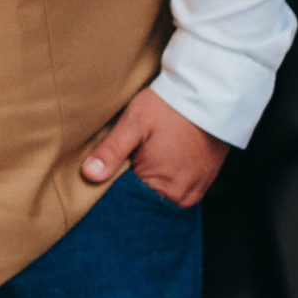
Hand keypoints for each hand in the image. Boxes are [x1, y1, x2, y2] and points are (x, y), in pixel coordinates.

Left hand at [79, 88, 227, 206]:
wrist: (209, 94)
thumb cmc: (169, 106)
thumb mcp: (134, 123)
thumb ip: (111, 151)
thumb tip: (89, 175)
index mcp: (162, 187)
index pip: (129, 202)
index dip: (114, 189)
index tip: (109, 173)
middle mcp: (182, 197)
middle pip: (146, 201)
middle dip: (132, 187)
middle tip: (128, 161)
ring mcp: (196, 191)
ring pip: (162, 197)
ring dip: (150, 184)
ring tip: (145, 158)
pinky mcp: (204, 182)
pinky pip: (178, 190)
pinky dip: (166, 180)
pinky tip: (160, 161)